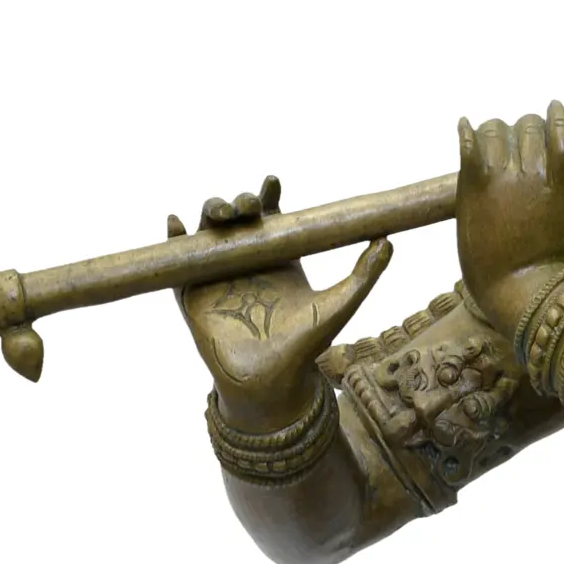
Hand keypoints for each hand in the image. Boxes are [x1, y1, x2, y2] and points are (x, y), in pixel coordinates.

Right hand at [173, 174, 391, 433]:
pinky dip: (173, 241)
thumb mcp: (339, 304)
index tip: (273, 182)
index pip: (270, 218)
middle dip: (237, 203)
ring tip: (219, 211)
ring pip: (206, 233)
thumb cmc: (307, 346)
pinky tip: (175, 225)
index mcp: (277, 259)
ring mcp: (217, 277)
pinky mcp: (193, 295)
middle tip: (247, 205)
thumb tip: (390, 240)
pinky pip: (178, 265)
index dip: (268, 196)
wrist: (273, 381)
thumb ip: (364, 273)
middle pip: (236, 219)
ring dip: (208, 214)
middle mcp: (246, 262)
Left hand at [455, 103, 563, 335]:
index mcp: (560, 186)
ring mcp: (496, 184)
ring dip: (499, 130)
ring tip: (500, 139)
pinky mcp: (469, 191)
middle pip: (527, 127)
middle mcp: (528, 179)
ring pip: (495, 131)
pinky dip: (465, 132)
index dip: (556, 115)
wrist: (516, 297)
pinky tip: (465, 127)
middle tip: (528, 135)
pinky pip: (465, 147)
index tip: (554, 106)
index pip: (558, 132)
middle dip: (529, 126)